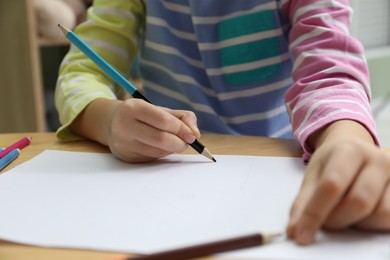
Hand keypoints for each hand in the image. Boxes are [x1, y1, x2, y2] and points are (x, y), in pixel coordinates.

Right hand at [107, 98, 200, 162]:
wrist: (112, 124)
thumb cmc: (143, 115)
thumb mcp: (160, 109)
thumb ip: (183, 117)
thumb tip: (195, 134)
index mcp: (134, 108)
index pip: (164, 121)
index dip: (182, 129)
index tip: (192, 135)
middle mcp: (125, 125)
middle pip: (161, 139)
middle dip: (180, 143)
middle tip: (186, 142)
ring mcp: (124, 143)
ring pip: (158, 151)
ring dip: (172, 149)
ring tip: (172, 142)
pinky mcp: (126, 157)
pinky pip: (153, 158)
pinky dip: (163, 154)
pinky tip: (160, 147)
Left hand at [287, 121, 389, 244]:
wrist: (357, 150)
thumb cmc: (333, 163)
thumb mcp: (314, 174)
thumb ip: (303, 202)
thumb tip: (295, 231)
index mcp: (349, 150)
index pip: (332, 185)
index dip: (315, 213)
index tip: (302, 234)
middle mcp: (378, 160)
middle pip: (359, 202)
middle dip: (336, 220)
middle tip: (325, 222)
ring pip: (380, 214)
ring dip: (356, 224)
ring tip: (343, 213)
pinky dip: (371, 224)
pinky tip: (360, 215)